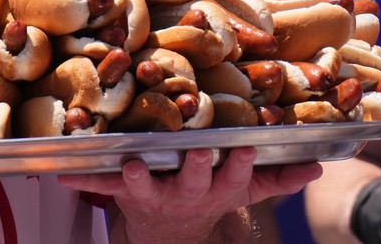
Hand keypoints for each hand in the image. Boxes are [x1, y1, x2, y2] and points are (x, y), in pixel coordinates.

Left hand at [62, 147, 320, 243]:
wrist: (168, 232)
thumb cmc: (208, 194)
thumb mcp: (242, 190)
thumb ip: (276, 177)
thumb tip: (317, 166)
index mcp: (218, 188)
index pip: (236, 176)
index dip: (241, 165)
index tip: (246, 147)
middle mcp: (187, 193)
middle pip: (194, 181)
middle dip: (197, 167)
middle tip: (200, 151)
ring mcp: (154, 194)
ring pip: (146, 186)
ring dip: (139, 176)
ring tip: (131, 164)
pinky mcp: (123, 194)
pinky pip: (101, 185)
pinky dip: (83, 179)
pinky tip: (63, 174)